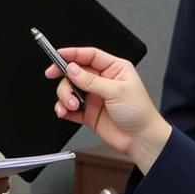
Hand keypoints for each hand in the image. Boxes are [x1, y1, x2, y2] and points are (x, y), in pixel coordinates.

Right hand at [47, 46, 171, 172]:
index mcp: (114, 69)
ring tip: (70, 104)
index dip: (72, 53)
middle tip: (53, 75)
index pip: (89, 55)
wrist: (141, 139)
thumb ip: (91, 80)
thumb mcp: (116, 91)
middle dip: (64, 76)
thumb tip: (73, 69)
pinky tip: (64, 112)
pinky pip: (69, 108)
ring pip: (69, 89)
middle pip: (75, 72)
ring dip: (65, 95)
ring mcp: (94, 96)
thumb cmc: (139, 112)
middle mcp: (102, 80)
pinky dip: (63, 109)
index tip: (57, 55)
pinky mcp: (87, 112)